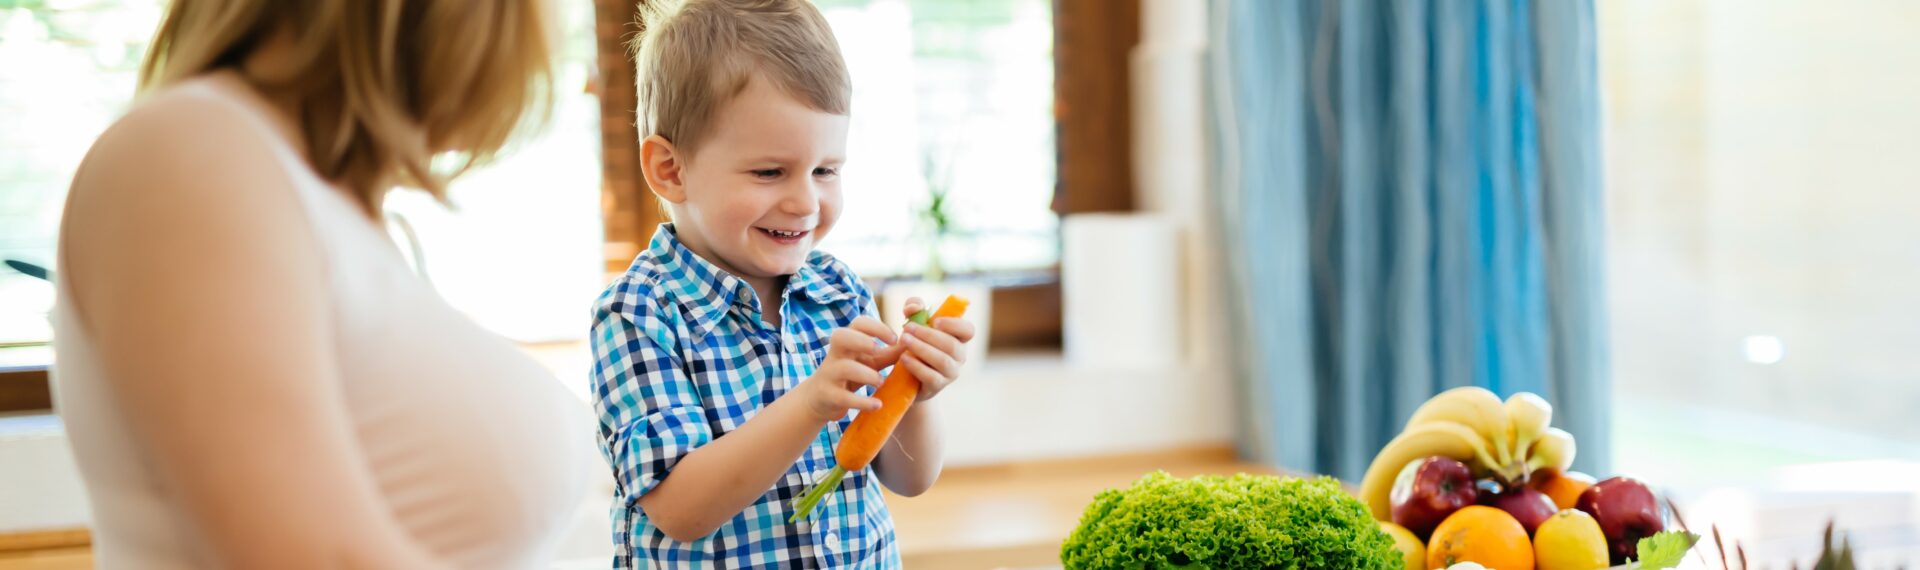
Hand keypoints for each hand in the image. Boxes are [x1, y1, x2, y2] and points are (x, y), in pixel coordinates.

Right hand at [793, 316, 907, 421]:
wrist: (821, 398)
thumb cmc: (850, 374)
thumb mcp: (870, 361)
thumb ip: (889, 353)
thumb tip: (911, 344)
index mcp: (847, 342)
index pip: (858, 323)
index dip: (876, 327)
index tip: (894, 338)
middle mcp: (836, 354)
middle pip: (841, 336)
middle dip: (862, 341)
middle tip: (878, 350)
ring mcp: (830, 374)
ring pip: (845, 367)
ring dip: (867, 374)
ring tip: (881, 382)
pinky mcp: (828, 395)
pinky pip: (844, 396)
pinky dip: (862, 401)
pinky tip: (877, 405)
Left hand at [897, 297, 976, 402]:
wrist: (904, 376)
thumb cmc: (915, 343)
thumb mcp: (914, 322)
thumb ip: (914, 308)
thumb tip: (915, 307)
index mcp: (958, 339)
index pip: (968, 331)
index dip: (955, 325)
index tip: (935, 321)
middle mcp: (959, 356)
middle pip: (952, 345)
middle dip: (928, 335)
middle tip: (907, 328)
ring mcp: (950, 373)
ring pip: (943, 361)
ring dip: (922, 348)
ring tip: (904, 340)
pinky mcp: (937, 387)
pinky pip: (931, 376)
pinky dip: (916, 366)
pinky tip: (903, 357)